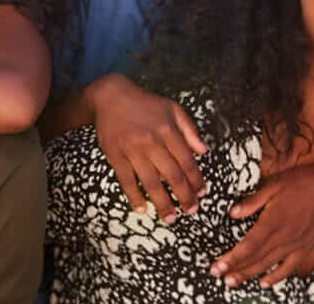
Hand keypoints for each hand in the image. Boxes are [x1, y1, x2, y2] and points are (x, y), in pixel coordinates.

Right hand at [88, 74, 206, 223]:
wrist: (110, 96)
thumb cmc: (144, 104)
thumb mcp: (172, 109)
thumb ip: (190, 130)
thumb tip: (203, 151)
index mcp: (168, 130)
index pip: (187, 161)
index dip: (196, 180)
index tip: (202, 194)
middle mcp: (152, 142)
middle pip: (172, 176)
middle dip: (184, 197)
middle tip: (192, 211)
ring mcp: (132, 150)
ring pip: (151, 182)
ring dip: (162, 203)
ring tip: (171, 218)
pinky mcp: (115, 156)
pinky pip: (126, 181)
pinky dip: (134, 196)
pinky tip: (142, 208)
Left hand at [210, 157, 313, 287]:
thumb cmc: (304, 182)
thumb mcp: (274, 185)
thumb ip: (252, 201)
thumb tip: (232, 213)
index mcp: (273, 222)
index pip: (248, 246)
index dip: (231, 258)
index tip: (216, 266)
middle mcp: (284, 238)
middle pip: (255, 259)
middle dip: (235, 269)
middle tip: (218, 276)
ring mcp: (296, 245)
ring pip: (269, 265)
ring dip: (249, 275)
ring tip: (232, 282)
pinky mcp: (306, 247)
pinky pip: (289, 267)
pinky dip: (276, 277)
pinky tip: (264, 282)